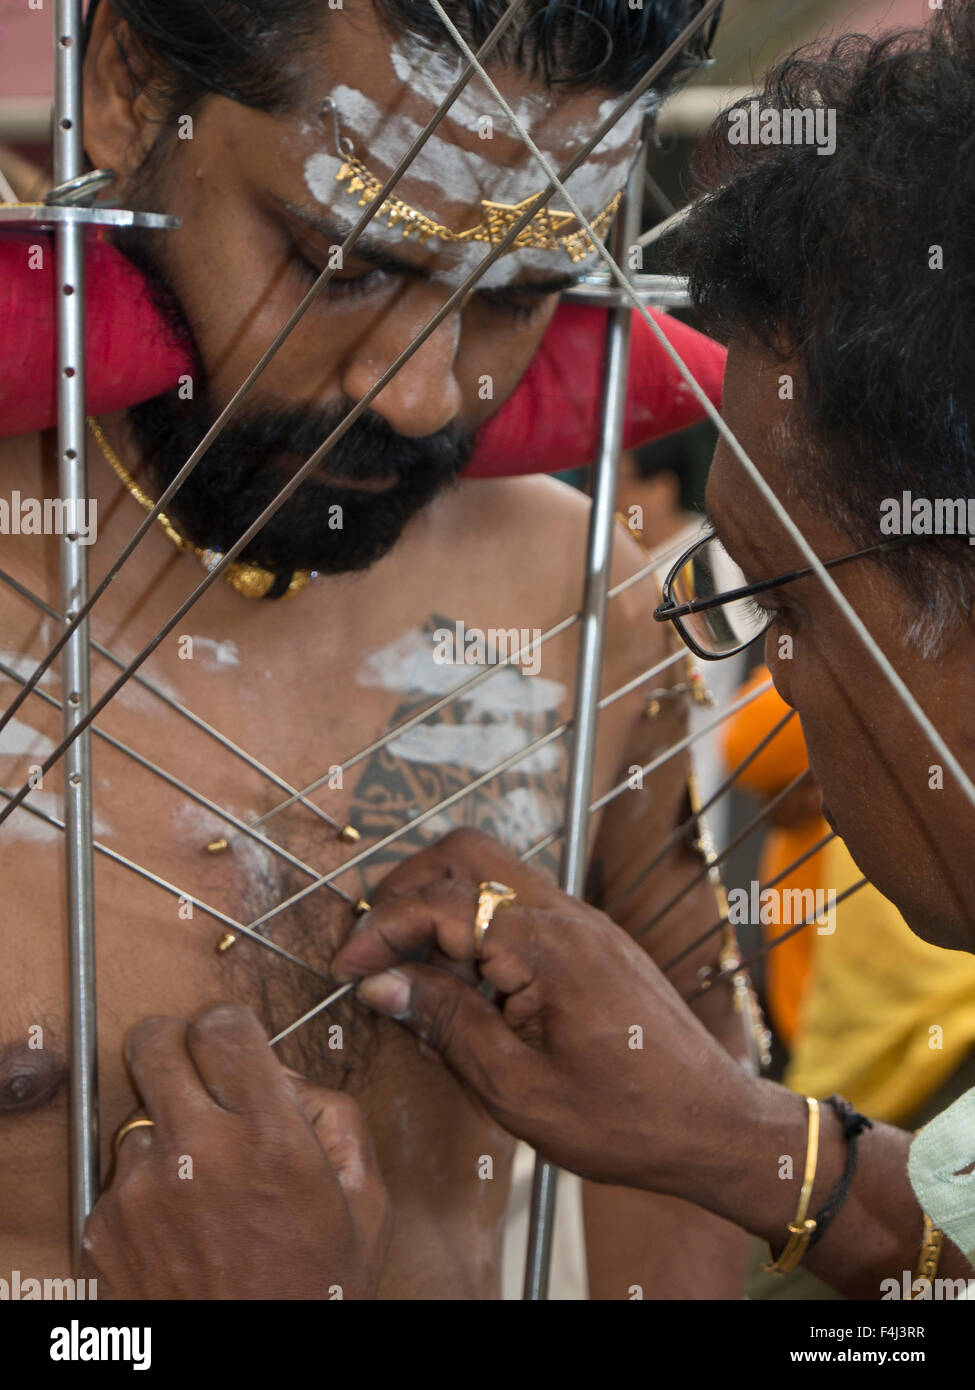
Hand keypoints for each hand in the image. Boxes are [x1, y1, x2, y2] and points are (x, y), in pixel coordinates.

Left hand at [80, 1003, 389, 1299]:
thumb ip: (337, 1117)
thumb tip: (284, 1076)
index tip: (235, 1041)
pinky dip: (148, 1187)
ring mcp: (142, 1191)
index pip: (224, 1026)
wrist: (253, 1375)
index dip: (230, 1025)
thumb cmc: (317, 1295)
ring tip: (203, 1183)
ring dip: (168, 1131)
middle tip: (197, 1071)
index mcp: (270, 1139)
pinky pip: (121, 1175)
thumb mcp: (366, 1201)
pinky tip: (183, 1224)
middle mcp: (199, 1154)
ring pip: (140, 1114)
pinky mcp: (105, 1227)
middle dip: (177, 1044)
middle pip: (155, 1041)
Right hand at [332, 829, 757, 1193]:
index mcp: (546, 946)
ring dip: (441, 901)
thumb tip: (382, 984)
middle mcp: (565, 915)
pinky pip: (519, 902)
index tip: (346, 970)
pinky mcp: (591, 939)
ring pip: (492, 870)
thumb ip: (446, 1023)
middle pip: (465, 852)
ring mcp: (582, 921)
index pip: (439, 902)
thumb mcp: (516, 1089)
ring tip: (414, 968)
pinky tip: (463, 980)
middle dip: (405, 887)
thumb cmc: (623, 1119)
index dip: (379, 930)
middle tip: (375, 947)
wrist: (712, 1122)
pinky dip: (476, 921)